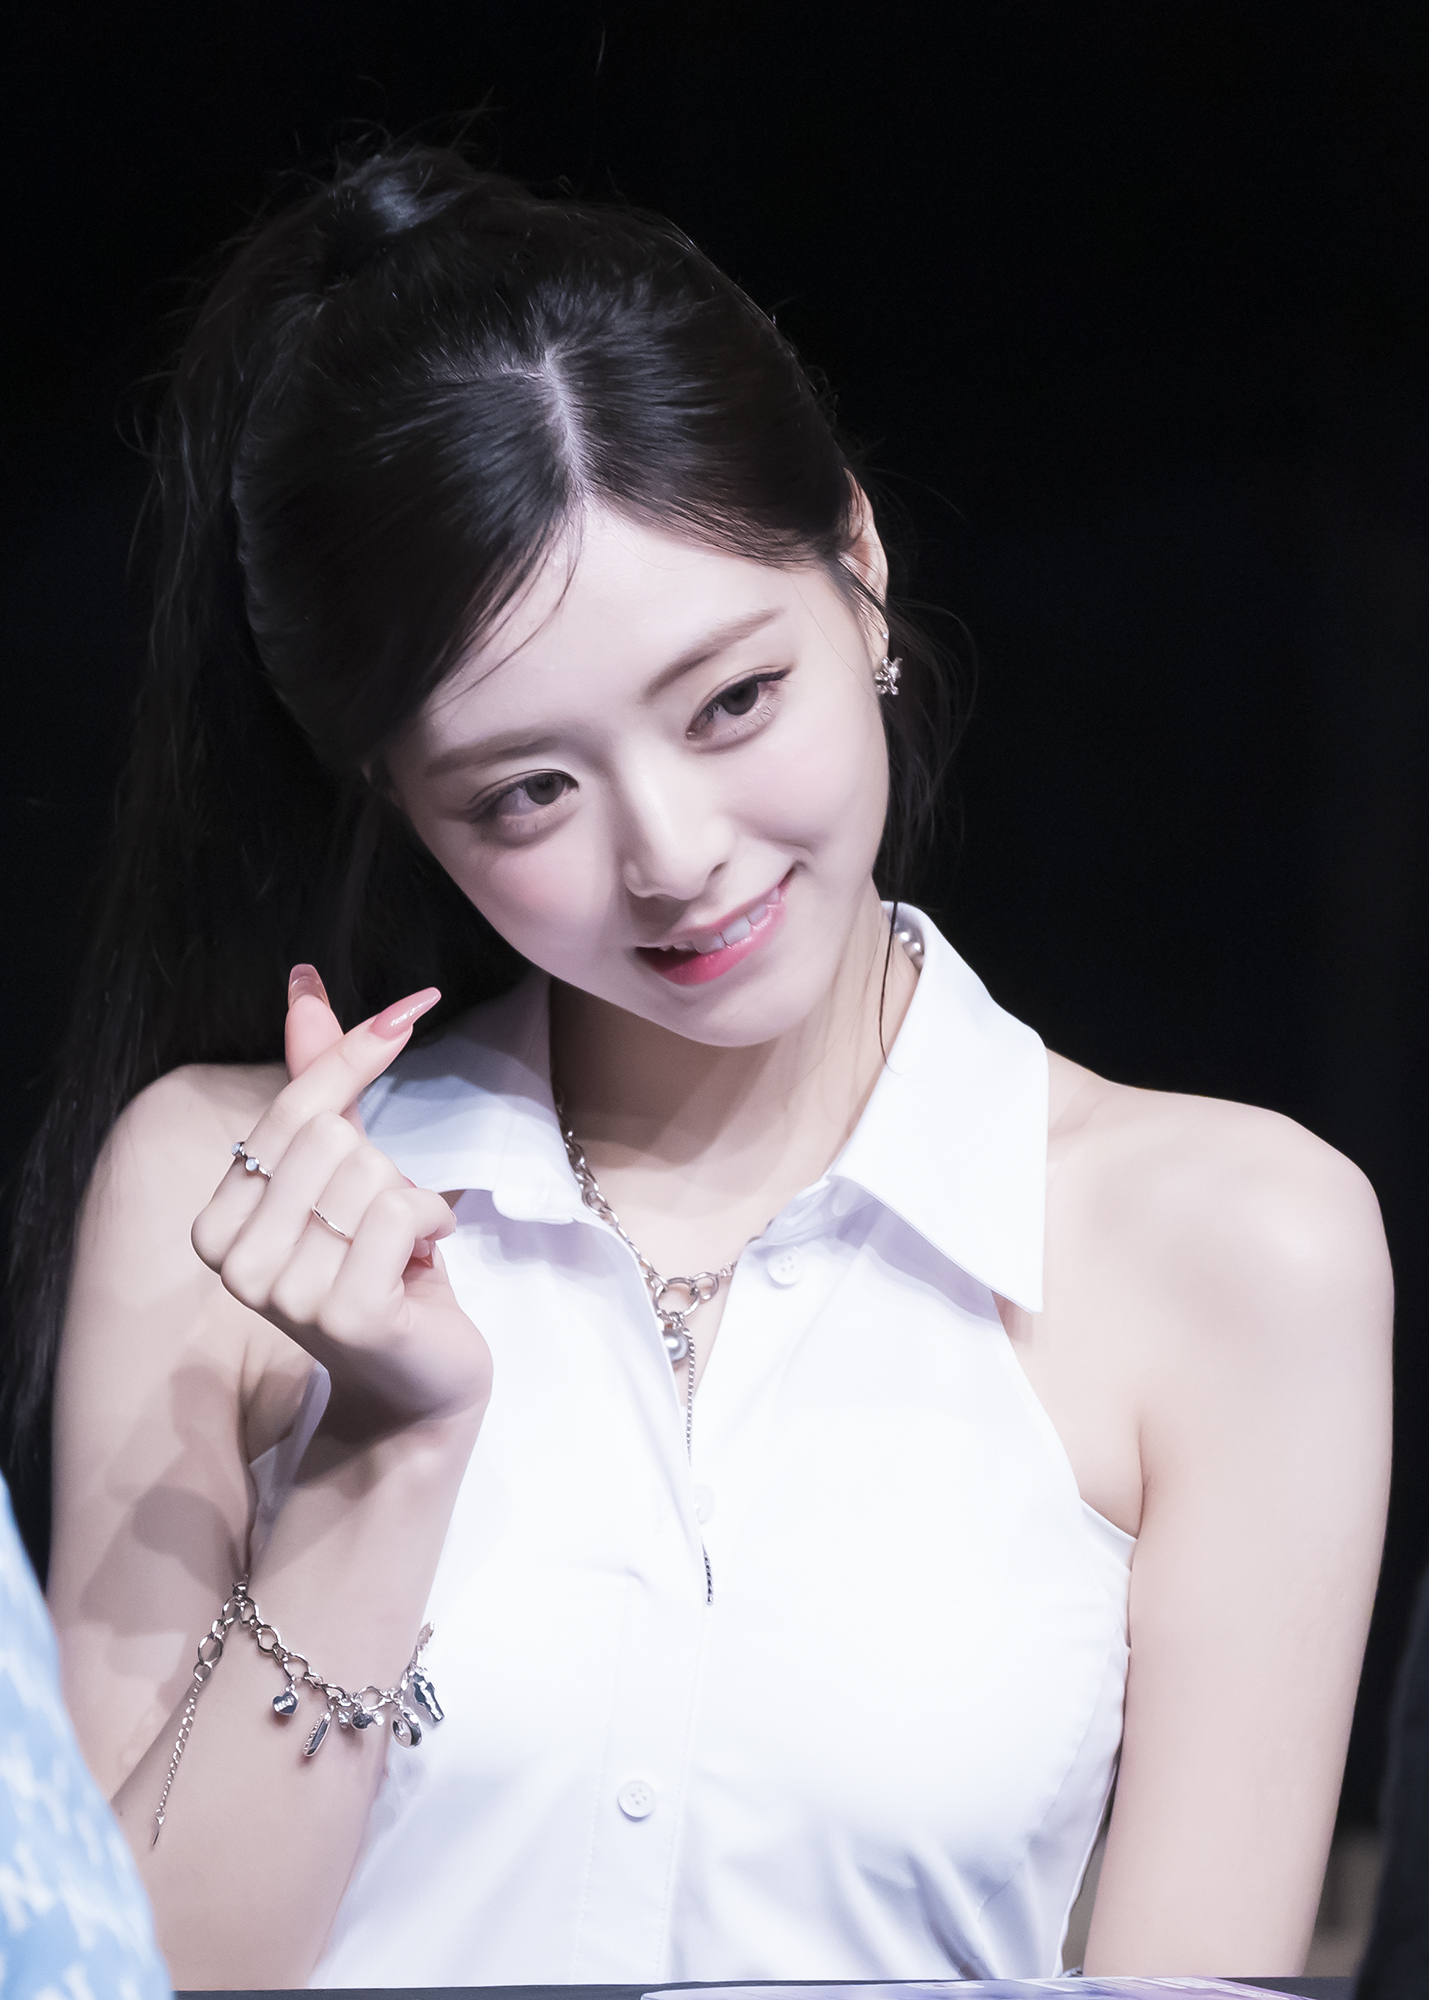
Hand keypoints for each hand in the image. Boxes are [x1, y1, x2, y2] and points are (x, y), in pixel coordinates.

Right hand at [191, 967, 491, 1438]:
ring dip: (411, 1197)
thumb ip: (318, 1081)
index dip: (356, 1056)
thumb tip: (304, 982)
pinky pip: (397, 1208)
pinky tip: (421, 1259)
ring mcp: (284, 1292)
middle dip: (382, 1166)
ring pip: (367, 1170)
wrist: (419, 1379)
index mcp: (218, 1222)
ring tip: (400, 1247)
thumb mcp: (342, 1170)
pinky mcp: (344, 1313)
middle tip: (385, 1221)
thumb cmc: (378, 1266)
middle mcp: (235, 1261)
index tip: (413, 1008)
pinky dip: (430, 1219)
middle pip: (331, 1135)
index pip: (294, 1105)